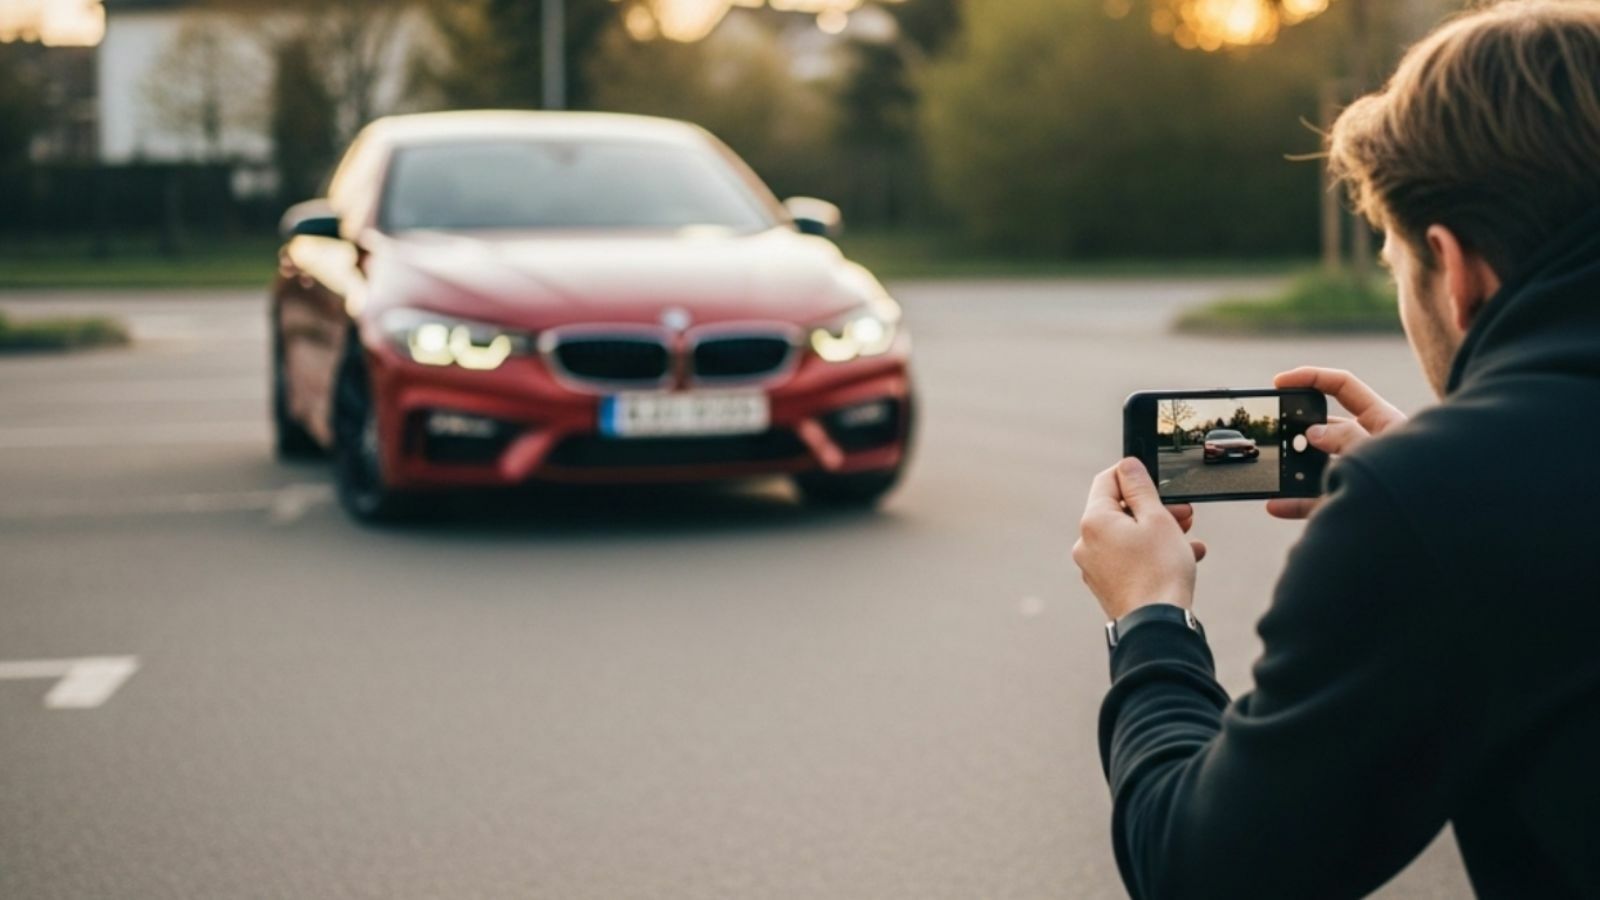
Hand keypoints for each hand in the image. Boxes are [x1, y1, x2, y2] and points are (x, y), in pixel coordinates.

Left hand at [1074, 457, 1206, 620]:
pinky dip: (1152, 554)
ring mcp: (1094, 567)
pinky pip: (1129, 560)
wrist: (1157, 626)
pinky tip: (1183, 558)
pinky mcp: (1107, 586)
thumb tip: (1127, 465)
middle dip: (1155, 508)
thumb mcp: (1157, 518)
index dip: (1132, 475)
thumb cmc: (1159, 572)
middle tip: (1184, 513)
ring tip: (1188, 537)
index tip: (1156, 480)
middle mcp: (1086, 543)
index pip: (1107, 480)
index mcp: (1094, 521)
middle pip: (1119, 511)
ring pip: (1128, 537)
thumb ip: (1140, 488)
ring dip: (1159, 532)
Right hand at [1266, 367, 1407, 519]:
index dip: (1312, 378)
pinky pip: (1316, 500)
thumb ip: (1347, 436)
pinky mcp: (1350, 502)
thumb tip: (1315, 432)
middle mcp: (1369, 445)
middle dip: (1299, 426)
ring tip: (1276, 469)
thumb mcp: (1381, 449)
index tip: (1280, 382)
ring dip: (1295, 467)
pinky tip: (1276, 504)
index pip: (1343, 387)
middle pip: (1326, 425)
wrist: (1439, 525)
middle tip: (1277, 430)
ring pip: (1318, 464)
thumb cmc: (1421, 482)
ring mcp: (1358, 474)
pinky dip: (1295, 503)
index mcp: (1383, 421)